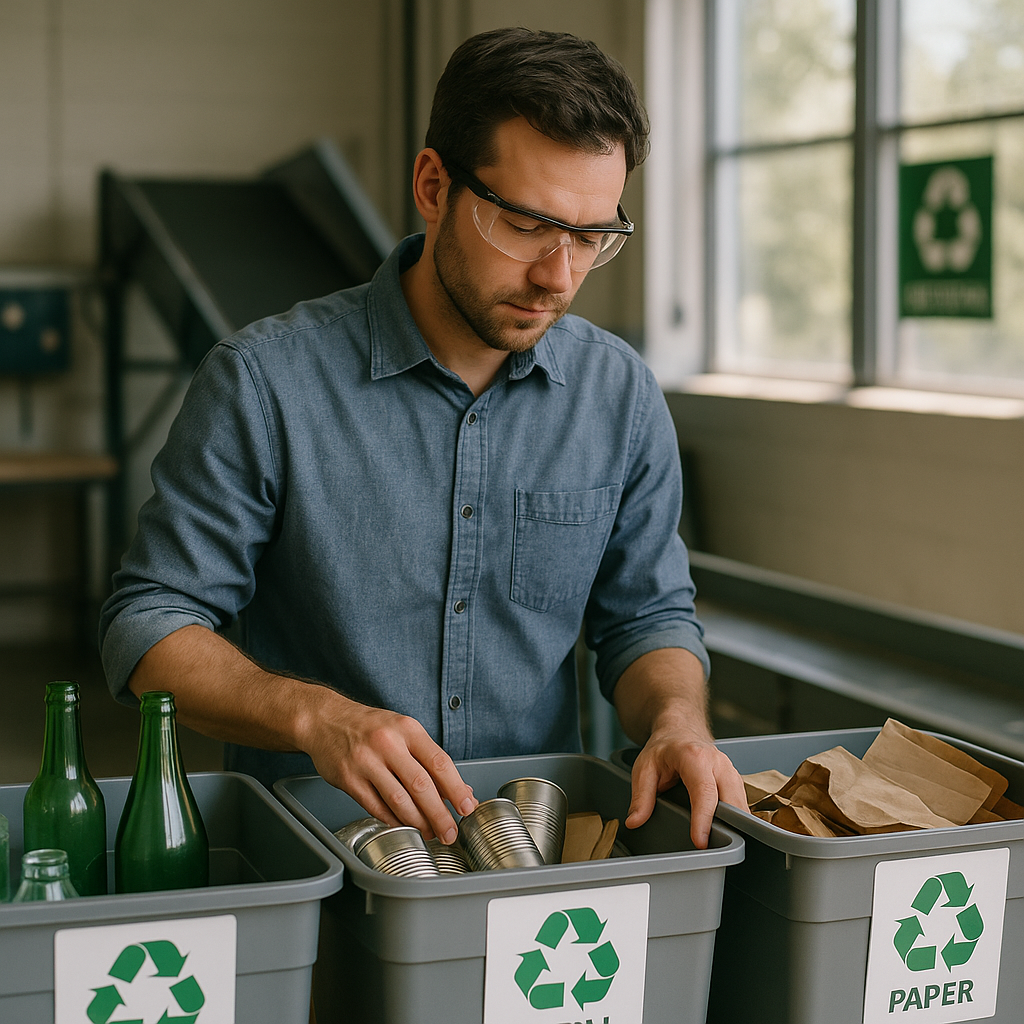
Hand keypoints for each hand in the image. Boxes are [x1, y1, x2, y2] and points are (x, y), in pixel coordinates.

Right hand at [303, 693, 477, 843]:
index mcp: (407, 729)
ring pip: (399, 800)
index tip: (467, 807)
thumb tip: (459, 789)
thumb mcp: (404, 731)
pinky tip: (404, 825)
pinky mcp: (349, 779)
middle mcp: (388, 744)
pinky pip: (376, 807)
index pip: (439, 762)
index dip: (456, 788)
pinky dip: (393, 820)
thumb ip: (430, 758)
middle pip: (421, 785)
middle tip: (451, 832)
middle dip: (439, 814)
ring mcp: (366, 762)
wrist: (326, 720)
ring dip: (418, 822)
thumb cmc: (370, 727)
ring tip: (430, 832)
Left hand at [624, 725, 747, 848]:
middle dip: (729, 825)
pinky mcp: (735, 779)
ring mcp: (730, 770)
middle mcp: (718, 762)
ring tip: (724, 846)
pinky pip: (742, 802)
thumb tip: (634, 821)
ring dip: (737, 824)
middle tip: (716, 851)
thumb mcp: (644, 767)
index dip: (703, 819)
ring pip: (741, 802)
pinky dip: (739, 818)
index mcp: (694, 756)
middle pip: (731, 799)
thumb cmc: (664, 748)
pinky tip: (731, 833)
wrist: (680, 729)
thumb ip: (641, 796)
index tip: (700, 842)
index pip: (704, 792)